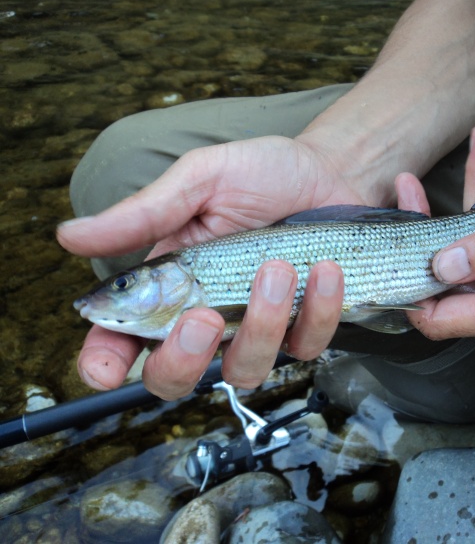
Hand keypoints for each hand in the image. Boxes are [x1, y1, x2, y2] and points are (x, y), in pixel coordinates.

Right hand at [58, 135, 365, 398]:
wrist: (332, 170)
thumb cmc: (263, 173)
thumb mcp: (202, 180)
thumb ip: (144, 213)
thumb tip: (68, 235)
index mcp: (169, 284)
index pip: (122, 338)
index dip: (104, 363)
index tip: (104, 368)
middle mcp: (209, 315)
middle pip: (176, 377)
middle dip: (184, 359)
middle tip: (204, 315)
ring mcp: (260, 326)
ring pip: (246, 369)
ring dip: (262, 323)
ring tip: (282, 267)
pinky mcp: (308, 326)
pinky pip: (307, 345)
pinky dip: (319, 310)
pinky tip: (326, 269)